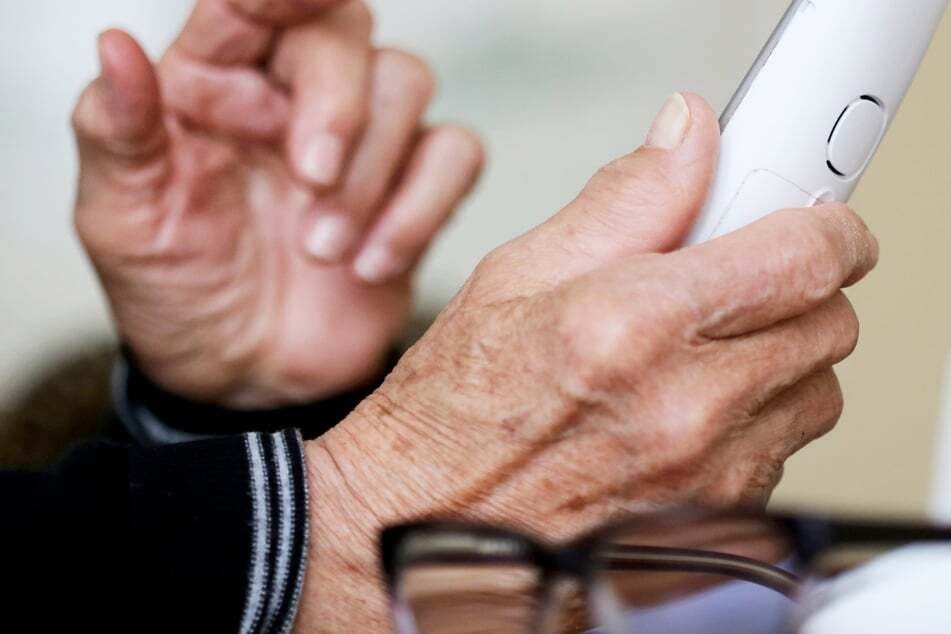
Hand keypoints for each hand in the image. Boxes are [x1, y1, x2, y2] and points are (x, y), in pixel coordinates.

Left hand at [72, 0, 482, 407]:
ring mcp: (362, 141)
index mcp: (213, 82)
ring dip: (373, 174)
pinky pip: (456, 154)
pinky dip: (424, 206)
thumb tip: (115, 45)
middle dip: (339, 106)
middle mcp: (292, 96)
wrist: (245, 378)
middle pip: (348, 31)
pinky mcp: (412, 190)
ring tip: (323, 251)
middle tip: (310, 180)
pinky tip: (373, 265)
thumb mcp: (122, 221)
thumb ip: (117, 131)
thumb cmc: (179, 292)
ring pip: (409, 85)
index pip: (252, 3)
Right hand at [297, 93, 877, 629]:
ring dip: (777, 357)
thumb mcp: (516, 274)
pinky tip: (682, 409)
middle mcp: (684, 410)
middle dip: (795, 289)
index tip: (812, 221)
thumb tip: (688, 138)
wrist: (424, 522)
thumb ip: (623, 199)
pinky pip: (782, 451)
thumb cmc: (454, 411)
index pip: (803, 257)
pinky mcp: (714, 522)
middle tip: (735, 279)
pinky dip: (753, 419)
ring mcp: (707, 477)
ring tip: (698, 350)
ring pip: (814, 391)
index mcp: (633, 327)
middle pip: (828, 324)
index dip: (825, 227)